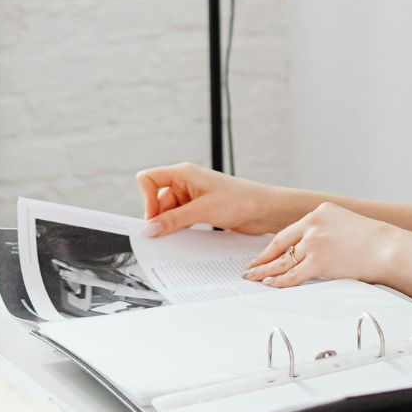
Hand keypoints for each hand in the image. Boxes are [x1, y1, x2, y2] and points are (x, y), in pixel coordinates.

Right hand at [136, 162, 292, 236]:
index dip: (146, 199)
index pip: (148, 179)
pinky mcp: (200, 209)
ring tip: (180, 236)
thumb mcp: (202, 211)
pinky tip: (186, 238)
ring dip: (170, 225)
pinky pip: (180, 219)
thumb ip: (173, 220)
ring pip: (168, 212)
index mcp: (183, 173)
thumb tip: (148, 229)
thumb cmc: (239, 200)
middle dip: (159, 218)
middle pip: (157, 199)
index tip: (155, 218)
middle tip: (165, 235)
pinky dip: (180, 228)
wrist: (265, 210)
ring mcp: (192, 196)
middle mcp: (185, 183)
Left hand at [241, 202, 406, 287]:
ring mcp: (315, 242)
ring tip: (253, 278)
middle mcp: (314, 224)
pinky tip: (269, 284)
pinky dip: (279, 281)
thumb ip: (328, 232)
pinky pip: (293, 274)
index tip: (264, 254)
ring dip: (266, 271)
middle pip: (281, 244)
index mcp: (320, 212)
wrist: (388, 248)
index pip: (290, 231)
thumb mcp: (347, 225)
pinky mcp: (318, 261)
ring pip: (283, 260)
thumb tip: (313, 249)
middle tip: (250, 268)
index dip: (274, 245)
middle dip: (263, 258)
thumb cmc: (374, 240)